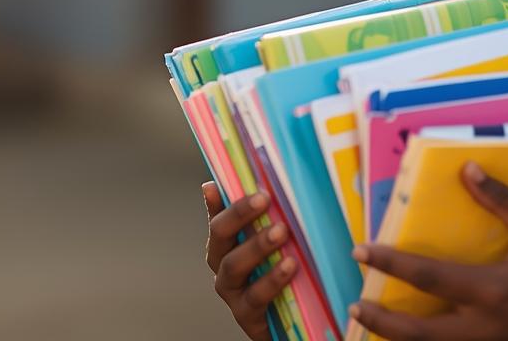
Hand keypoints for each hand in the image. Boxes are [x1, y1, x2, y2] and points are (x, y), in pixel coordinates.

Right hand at [203, 182, 297, 340]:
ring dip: (256, 245)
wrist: (290, 325)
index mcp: (226, 247)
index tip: (233, 182)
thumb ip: (268, 221)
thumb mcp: (276, 248)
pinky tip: (289, 266)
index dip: (220, 200)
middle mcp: (223, 268)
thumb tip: (262, 182)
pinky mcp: (246, 316)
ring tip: (281, 232)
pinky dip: (272, 280)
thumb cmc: (281, 278)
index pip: (218, 216)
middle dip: (240, 214)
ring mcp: (232, 293)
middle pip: (220, 236)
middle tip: (264, 199)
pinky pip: (255, 296)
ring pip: (234, 265)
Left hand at [349, 162, 507, 340]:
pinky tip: (418, 337)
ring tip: (374, 326)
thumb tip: (468, 170)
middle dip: (381, 322)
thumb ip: (503, 201)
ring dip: (400, 340)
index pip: (427, 276)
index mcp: (492, 289)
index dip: (389, 263)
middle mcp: (485, 326)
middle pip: (418, 332)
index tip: (360, 251)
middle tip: (355, 307)